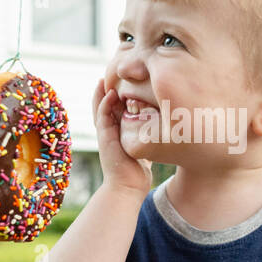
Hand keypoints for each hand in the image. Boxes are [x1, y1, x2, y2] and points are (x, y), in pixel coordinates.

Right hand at [92, 77, 150, 195]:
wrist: (128, 188)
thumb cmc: (137, 171)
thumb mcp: (144, 148)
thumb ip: (146, 136)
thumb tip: (161, 128)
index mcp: (116, 132)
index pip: (113, 109)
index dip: (115, 95)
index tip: (122, 81)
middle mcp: (108, 131)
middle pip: (103, 105)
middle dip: (105, 90)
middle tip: (109, 74)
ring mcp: (105, 135)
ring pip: (100, 108)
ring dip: (101, 93)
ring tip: (103, 79)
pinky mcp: (104, 139)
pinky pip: (102, 117)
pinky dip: (104, 104)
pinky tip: (110, 94)